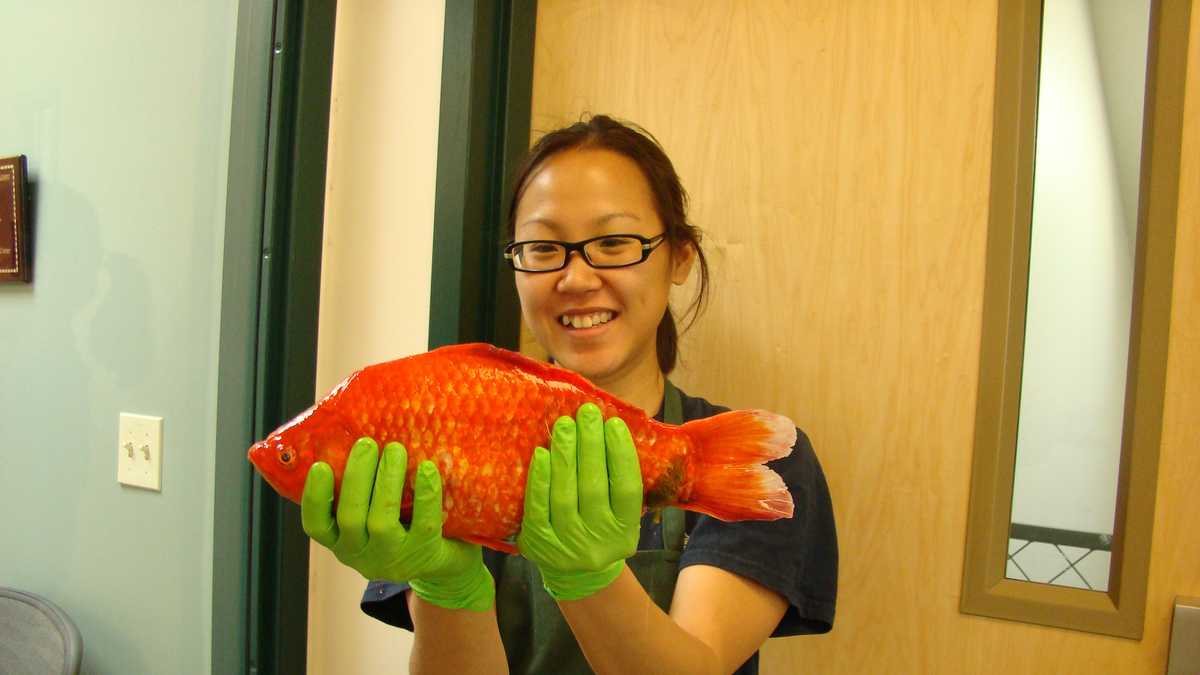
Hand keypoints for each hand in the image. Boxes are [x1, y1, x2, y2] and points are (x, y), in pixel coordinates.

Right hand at [302, 438, 493, 610]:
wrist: (444, 562)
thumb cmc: (401, 526)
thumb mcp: (371, 516)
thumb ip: (361, 490)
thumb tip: (353, 438)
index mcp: (341, 541)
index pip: (316, 525)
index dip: (315, 497)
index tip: (321, 466)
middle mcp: (361, 554)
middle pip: (350, 517)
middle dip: (357, 477)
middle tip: (367, 443)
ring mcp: (393, 558)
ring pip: (382, 522)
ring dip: (387, 481)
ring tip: (395, 449)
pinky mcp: (424, 553)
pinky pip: (424, 523)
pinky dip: (425, 494)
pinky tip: (428, 469)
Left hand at [517, 403, 643, 600]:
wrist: (575, 574)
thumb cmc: (599, 527)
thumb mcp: (620, 514)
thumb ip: (618, 480)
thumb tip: (611, 427)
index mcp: (625, 531)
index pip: (627, 489)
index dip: (620, 454)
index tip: (613, 423)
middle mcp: (599, 541)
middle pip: (594, 487)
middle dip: (590, 446)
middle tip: (586, 413)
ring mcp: (568, 546)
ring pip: (565, 495)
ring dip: (564, 455)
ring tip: (564, 425)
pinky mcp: (539, 544)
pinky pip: (537, 507)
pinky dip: (539, 480)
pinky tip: (541, 454)